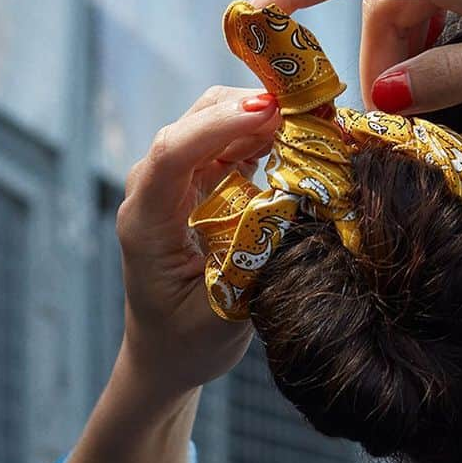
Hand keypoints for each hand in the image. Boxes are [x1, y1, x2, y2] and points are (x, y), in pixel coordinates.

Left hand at [115, 86, 280, 395]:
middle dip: (249, 107)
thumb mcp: (222, 318)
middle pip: (195, 124)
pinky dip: (266, 133)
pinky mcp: (202, 185)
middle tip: (310, 108)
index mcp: (146, 223)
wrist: (166, 355)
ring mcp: (178, 184)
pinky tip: (302, 136)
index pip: (172, 154)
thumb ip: (254, 268)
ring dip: (263, 116)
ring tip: (315, 120)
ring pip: (216, 123)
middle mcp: (154, 192)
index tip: (269, 114)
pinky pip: (232, 143)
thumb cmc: (185, 343)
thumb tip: (296, 212)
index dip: (219, 127)